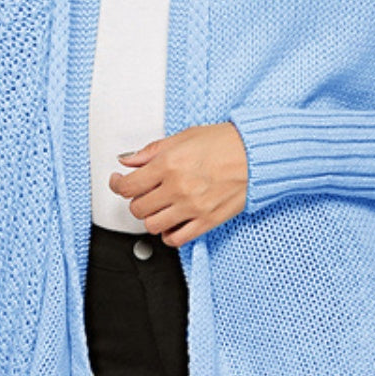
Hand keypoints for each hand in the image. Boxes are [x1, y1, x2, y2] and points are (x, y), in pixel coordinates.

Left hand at [108, 122, 247, 246]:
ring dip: (151, 218)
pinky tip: (171, 223)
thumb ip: (152, 151)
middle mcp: (178, 187)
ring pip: (152, 226)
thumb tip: (129, 160)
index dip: (117, 185)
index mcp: (169, 164)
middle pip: (138, 208)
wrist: (257, 155)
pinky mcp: (206, 221)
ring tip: (158, 208)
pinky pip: (176, 239)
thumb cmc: (226, 143)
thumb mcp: (184, 137)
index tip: (118, 182)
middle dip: (136, 201)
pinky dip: (168, 235)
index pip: (128, 186)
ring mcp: (192, 207)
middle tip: (143, 193)